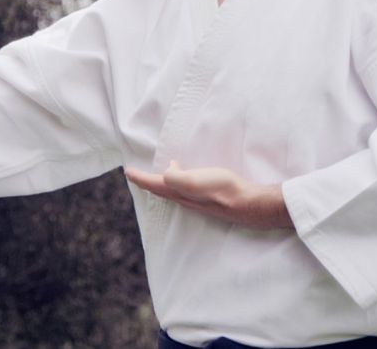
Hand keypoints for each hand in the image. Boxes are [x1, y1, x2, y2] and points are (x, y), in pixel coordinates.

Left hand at [125, 160, 293, 228]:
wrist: (250, 204)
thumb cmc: (222, 190)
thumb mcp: (195, 181)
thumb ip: (176, 178)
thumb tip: (167, 172)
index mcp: (178, 193)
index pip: (153, 184)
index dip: (139, 178)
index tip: (126, 171)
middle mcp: (184, 199)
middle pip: (160, 191)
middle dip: (147, 183)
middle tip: (137, 176)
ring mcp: (197, 201)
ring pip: (172, 192)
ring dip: (161, 184)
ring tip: (157, 176)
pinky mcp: (208, 199)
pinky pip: (185, 191)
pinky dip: (178, 183)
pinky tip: (185, 177)